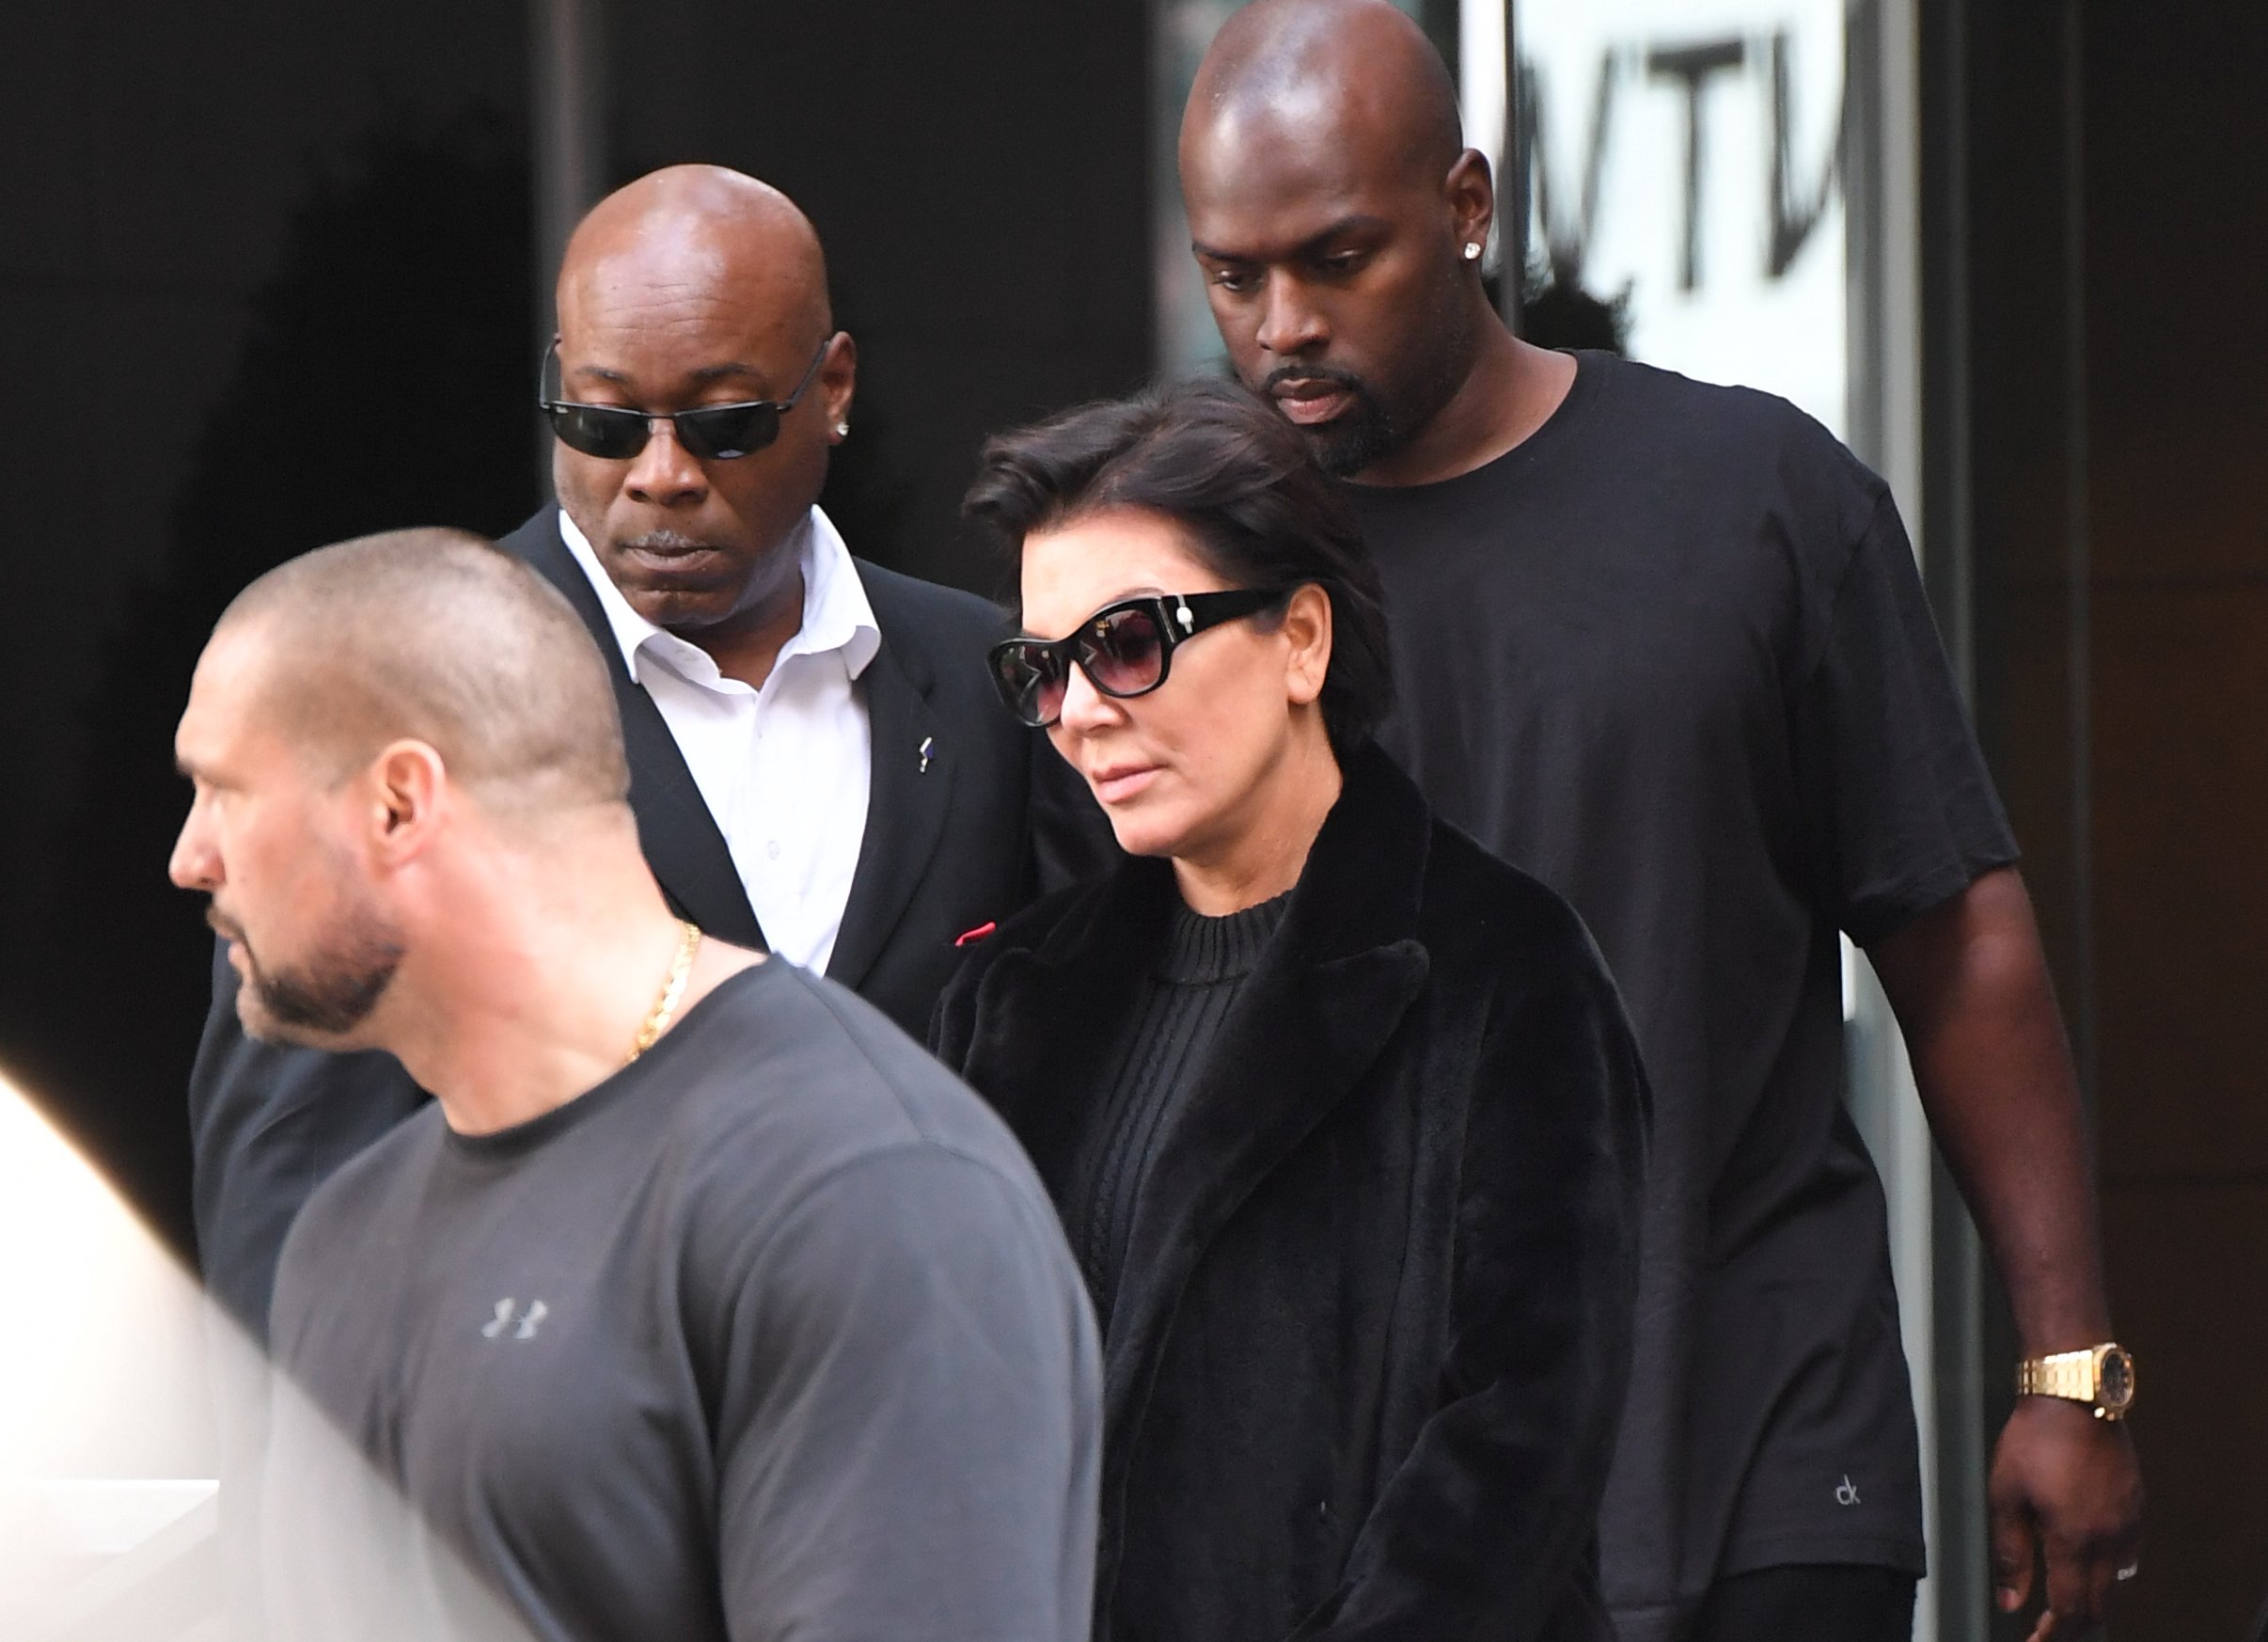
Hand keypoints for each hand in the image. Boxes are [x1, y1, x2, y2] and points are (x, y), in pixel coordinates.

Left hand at [1989, 1395, 2142, 1638]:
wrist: (2074, 1397)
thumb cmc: (2033, 1441)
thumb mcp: (2006, 1496)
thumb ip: (2010, 1553)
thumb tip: (2009, 1600)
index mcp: (2072, 1539)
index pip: (2068, 1607)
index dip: (2052, 1632)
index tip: (2035, 1641)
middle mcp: (2108, 1538)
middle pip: (2098, 1603)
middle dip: (2073, 1622)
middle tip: (2049, 1627)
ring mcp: (2128, 1523)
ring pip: (2118, 1582)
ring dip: (2095, 1597)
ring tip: (2068, 1597)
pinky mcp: (2138, 1506)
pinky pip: (2130, 1554)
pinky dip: (2111, 1569)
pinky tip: (2090, 1561)